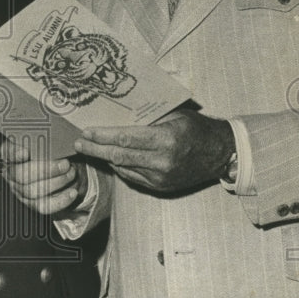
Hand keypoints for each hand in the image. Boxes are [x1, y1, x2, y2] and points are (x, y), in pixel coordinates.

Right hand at [0, 138, 87, 215]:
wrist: (59, 167)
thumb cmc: (49, 150)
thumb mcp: (44, 139)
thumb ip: (43, 135)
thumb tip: (52, 129)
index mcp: (11, 154)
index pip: (7, 153)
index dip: (14, 154)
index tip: (26, 152)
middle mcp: (12, 173)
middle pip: (22, 175)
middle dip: (46, 170)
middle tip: (65, 164)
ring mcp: (20, 190)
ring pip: (33, 191)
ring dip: (57, 183)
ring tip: (71, 173)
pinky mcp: (33, 204)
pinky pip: (45, 206)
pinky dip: (61, 200)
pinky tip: (72, 192)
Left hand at [75, 108, 233, 193]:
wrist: (220, 153)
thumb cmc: (196, 128)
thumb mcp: (174, 114)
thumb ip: (148, 115)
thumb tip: (118, 110)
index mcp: (165, 139)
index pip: (125, 139)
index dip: (102, 136)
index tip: (86, 132)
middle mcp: (162, 161)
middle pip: (119, 156)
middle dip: (95, 149)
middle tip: (78, 143)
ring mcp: (161, 177)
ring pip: (123, 168)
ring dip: (104, 158)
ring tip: (88, 149)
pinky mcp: (161, 187)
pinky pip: (132, 177)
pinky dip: (119, 167)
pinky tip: (110, 158)